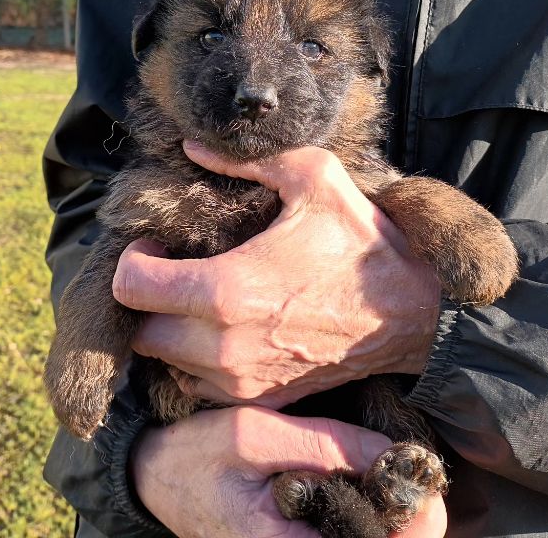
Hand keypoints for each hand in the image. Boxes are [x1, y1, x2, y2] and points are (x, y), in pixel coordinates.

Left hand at [112, 142, 441, 407]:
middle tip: (174, 272)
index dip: (134, 259)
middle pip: (141, 331)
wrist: (417, 315)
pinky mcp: (261, 399)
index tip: (159, 247)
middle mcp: (224, 345)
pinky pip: (199, 386)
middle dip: (148, 299)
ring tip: (199, 300)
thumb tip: (192, 148)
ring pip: (166, 362)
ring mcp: (241, 380)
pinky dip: (197, 362)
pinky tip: (224, 331)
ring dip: (171, 330)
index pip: (131, 286)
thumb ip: (246, 161)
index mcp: (226, 290)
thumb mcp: (313, 179)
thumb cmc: (365, 245)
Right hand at [131, 406, 446, 537]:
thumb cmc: (197, 454)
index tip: (425, 483)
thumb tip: (393, 454)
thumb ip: (324, 445)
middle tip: (410, 474)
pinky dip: (365, 516)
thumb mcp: (254, 434)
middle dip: (405, 517)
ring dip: (387, 516)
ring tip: (386, 475)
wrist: (153, 475)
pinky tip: (360, 485)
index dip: (415, 521)